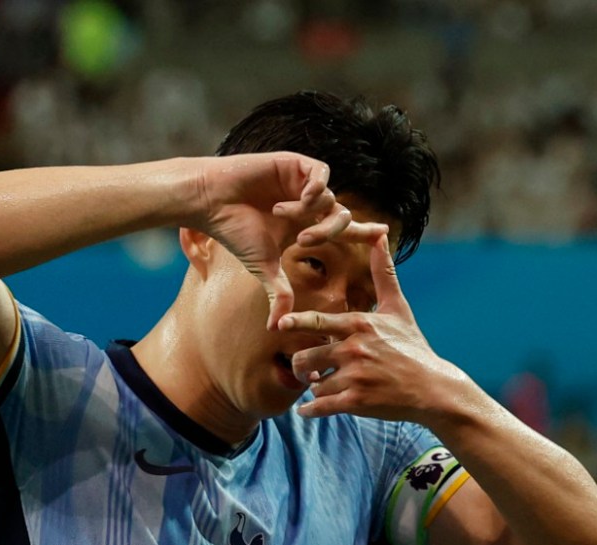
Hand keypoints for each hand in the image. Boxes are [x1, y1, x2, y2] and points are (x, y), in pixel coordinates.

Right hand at [193, 153, 386, 328]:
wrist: (212, 202)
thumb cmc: (234, 232)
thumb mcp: (264, 267)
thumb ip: (279, 293)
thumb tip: (274, 328)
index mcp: (304, 224)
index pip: (342, 229)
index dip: (363, 231)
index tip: (384, 234)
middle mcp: (306, 203)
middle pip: (341, 216)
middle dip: (330, 231)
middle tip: (306, 240)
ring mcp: (301, 183)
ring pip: (331, 198)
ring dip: (312, 212)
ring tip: (284, 217)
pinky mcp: (294, 164)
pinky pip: (321, 173)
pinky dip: (315, 188)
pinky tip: (299, 198)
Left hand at [278, 235, 459, 421]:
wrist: (433, 388)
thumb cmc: (413, 346)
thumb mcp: (399, 308)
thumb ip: (383, 274)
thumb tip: (380, 237)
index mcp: (359, 326)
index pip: (318, 322)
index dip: (295, 323)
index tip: (278, 324)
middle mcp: (354, 350)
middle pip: (305, 357)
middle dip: (300, 366)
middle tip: (306, 370)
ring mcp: (355, 377)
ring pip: (313, 385)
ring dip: (314, 388)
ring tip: (324, 387)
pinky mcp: (357, 402)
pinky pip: (320, 407)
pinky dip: (310, 410)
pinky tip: (307, 410)